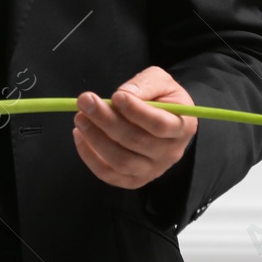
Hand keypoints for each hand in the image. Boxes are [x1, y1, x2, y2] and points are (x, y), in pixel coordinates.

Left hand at [72, 66, 197, 189]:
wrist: (166, 121)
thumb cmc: (163, 98)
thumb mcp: (161, 81)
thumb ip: (145, 84)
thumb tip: (124, 93)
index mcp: (182, 127)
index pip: (160, 125)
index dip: (136, 111)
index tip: (116, 95)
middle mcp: (169, 153)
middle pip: (136, 142)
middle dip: (106, 120)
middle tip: (85, 101)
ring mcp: (151, 170)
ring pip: (121, 161)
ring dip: (95, 139)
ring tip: (80, 118)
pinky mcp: (133, 179)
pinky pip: (109, 174)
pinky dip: (90, 157)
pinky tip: (80, 135)